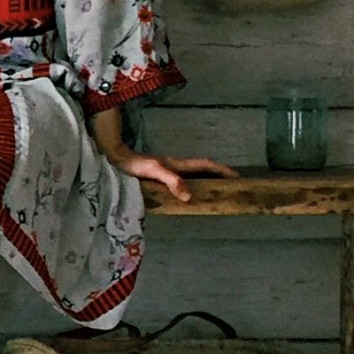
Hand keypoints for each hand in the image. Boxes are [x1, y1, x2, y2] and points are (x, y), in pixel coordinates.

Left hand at [105, 146, 237, 204]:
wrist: (116, 158)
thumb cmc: (134, 165)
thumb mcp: (154, 172)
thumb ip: (171, 181)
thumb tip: (190, 196)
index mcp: (178, 164)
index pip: (205, 165)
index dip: (222, 170)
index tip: (238, 176)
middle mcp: (176, 165)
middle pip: (203, 168)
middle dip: (219, 174)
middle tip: (233, 184)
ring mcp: (169, 169)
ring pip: (194, 173)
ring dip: (208, 178)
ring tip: (218, 189)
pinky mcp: (161, 175)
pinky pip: (184, 178)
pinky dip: (194, 183)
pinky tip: (192, 192)